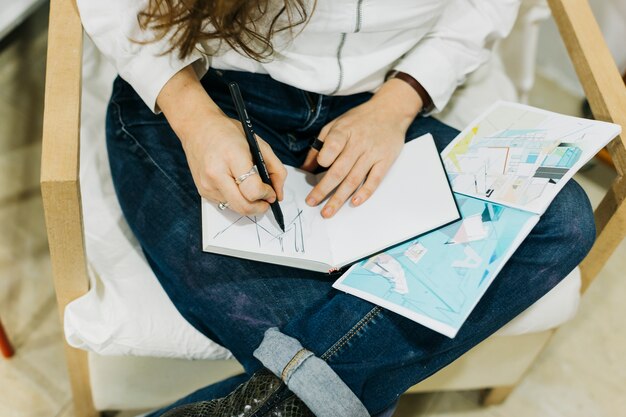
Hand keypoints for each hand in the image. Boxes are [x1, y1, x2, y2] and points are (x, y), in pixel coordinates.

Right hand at [181, 113, 286, 215]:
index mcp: (232, 157)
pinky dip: (236, 199)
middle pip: (244, 206)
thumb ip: (275, 169)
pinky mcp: (202, 192)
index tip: (271, 192)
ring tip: (251, 188)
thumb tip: (278, 194)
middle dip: (260, 208)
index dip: (266, 194)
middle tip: (266, 200)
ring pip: (236, 208)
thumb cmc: (227, 132)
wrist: (197, 126)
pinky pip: (225, 204)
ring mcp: (207, 185)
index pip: (252, 190)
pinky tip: (235, 184)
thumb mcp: (258, 143)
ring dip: (248, 203)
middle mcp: (216, 174)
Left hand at [301, 79, 422, 217]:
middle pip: (339, 170)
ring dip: (339, 198)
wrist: (390, 111)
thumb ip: (319, 145)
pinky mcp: (385, 161)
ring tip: (328, 211)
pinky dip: (365, 192)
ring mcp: (373, 153)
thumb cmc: (359, 119)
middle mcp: (359, 143)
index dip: (323, 159)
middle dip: (324, 189)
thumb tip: (305, 168)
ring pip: (354, 179)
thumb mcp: (336, 124)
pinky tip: (354, 203)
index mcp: (344, 131)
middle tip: (312, 202)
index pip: (332, 145)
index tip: (313, 170)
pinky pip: (374, 180)